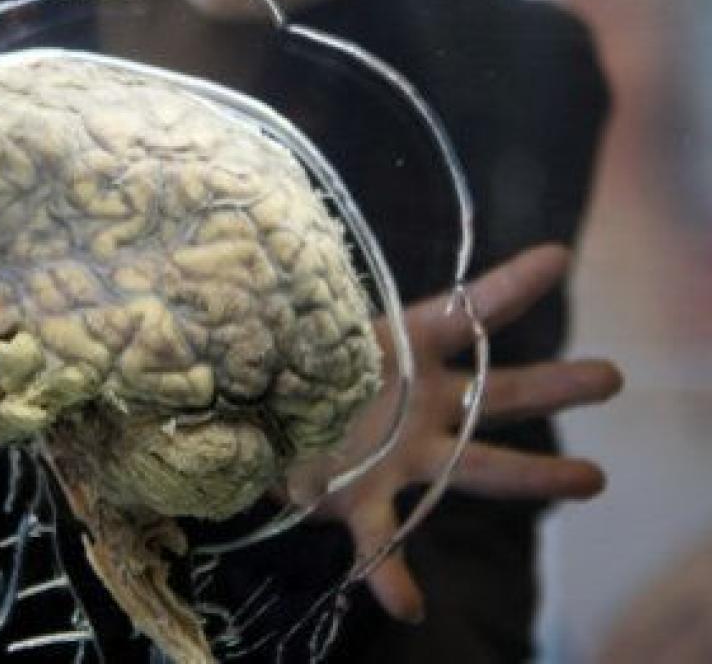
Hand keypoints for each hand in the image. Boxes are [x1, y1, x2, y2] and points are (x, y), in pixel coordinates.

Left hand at [283, 244, 622, 622]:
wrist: (250, 418)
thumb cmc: (283, 364)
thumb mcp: (297, 330)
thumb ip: (308, 313)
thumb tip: (260, 270)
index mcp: (404, 350)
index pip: (463, 314)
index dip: (505, 288)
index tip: (556, 257)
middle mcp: (418, 403)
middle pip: (498, 392)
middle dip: (554, 385)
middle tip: (611, 377)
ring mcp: (400, 456)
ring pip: (475, 465)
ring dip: (531, 473)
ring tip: (591, 478)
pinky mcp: (362, 502)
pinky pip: (383, 542)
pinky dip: (392, 575)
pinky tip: (409, 605)